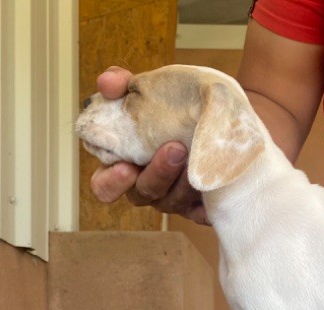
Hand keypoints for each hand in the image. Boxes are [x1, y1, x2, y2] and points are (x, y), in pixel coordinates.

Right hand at [87, 67, 208, 224]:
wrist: (219, 118)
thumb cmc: (172, 108)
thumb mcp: (146, 90)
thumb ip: (121, 83)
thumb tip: (107, 82)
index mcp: (123, 165)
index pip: (104, 186)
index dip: (111, 182)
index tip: (126, 166)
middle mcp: (145, 186)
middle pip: (141, 194)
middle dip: (158, 174)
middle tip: (176, 149)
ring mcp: (171, 199)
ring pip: (172, 202)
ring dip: (183, 182)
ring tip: (198, 155)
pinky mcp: (199, 206)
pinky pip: (200, 214)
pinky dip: (204, 206)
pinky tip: (211, 192)